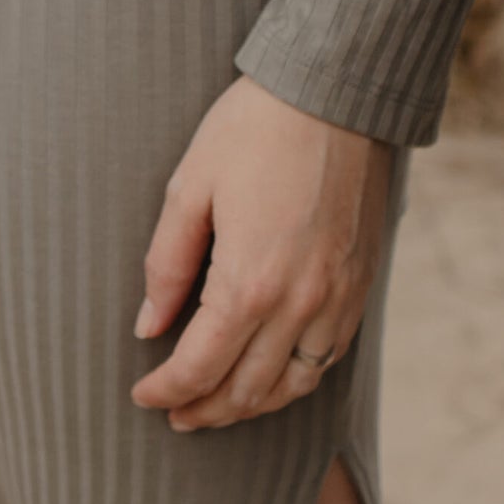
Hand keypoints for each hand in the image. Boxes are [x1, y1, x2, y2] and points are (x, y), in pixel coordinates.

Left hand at [132, 77, 391, 430]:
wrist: (334, 91)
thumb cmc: (254, 128)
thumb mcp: (191, 184)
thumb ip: (167, 261)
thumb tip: (149, 323)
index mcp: (250, 282)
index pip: (200, 366)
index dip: (166, 389)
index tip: (141, 394)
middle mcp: (300, 304)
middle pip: (246, 388)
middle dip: (204, 409)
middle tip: (174, 413)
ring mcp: (338, 298)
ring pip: (292, 385)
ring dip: (251, 406)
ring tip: (217, 406)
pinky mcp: (362, 284)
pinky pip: (328, 358)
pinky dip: (296, 380)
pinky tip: (273, 375)